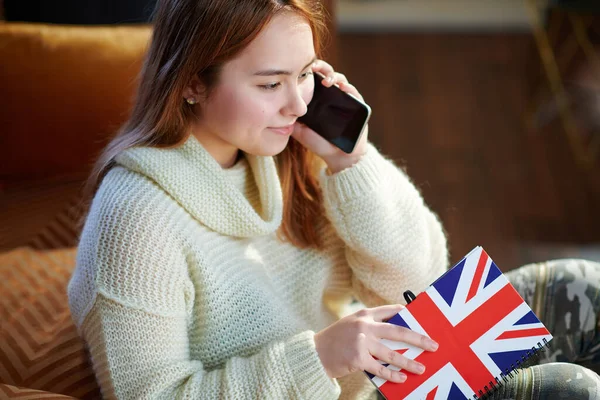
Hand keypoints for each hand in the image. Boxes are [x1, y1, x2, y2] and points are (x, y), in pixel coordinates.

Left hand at [292, 59, 368, 173]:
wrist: (338, 156)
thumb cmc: (319, 143)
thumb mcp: (301, 131)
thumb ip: (291, 120)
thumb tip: (276, 111)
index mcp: (318, 98)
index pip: (313, 78)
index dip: (307, 70)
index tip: (299, 67)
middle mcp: (331, 95)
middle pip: (326, 73)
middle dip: (321, 67)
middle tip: (313, 66)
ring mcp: (344, 99)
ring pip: (340, 80)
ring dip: (333, 76)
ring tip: (326, 81)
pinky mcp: (357, 105)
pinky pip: (354, 93)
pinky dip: (349, 88)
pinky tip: (343, 88)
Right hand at [314, 304, 438, 382]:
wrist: (315, 352)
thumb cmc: (336, 339)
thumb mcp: (352, 324)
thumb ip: (370, 325)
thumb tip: (396, 332)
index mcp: (364, 314)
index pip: (392, 310)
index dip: (408, 314)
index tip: (422, 319)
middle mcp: (365, 326)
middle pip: (398, 331)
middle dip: (418, 339)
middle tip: (432, 345)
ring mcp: (362, 342)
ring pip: (392, 353)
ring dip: (409, 362)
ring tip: (421, 368)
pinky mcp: (358, 358)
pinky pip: (380, 368)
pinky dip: (392, 375)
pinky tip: (402, 378)